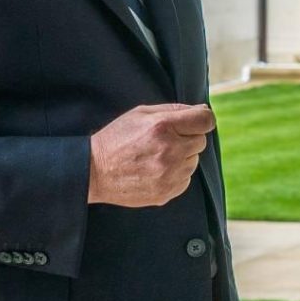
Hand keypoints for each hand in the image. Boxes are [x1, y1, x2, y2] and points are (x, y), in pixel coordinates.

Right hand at [87, 103, 214, 206]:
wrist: (93, 172)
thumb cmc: (117, 138)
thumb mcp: (141, 114)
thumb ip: (174, 109)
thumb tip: (203, 110)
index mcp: (163, 127)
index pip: (206, 120)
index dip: (201, 119)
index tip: (195, 121)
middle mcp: (170, 151)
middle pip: (201, 141)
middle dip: (187, 138)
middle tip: (165, 140)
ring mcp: (169, 174)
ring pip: (194, 161)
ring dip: (182, 157)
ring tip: (156, 156)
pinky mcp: (167, 192)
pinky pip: (186, 179)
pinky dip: (176, 174)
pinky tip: (155, 170)